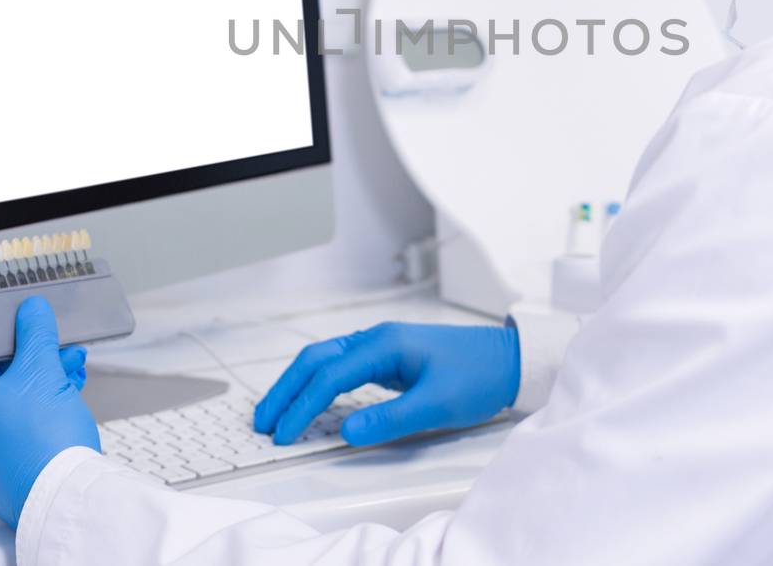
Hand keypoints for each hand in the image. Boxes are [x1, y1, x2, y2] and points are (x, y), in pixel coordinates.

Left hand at [0, 295, 100, 527]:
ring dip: (42, 384)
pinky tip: (65, 401)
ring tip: (72, 373)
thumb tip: (30, 312)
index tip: (29, 323)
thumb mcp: (42, 371)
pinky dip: (39, 413)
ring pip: (9, 405)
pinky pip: (16, 431)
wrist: (62, 498)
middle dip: (35, 359)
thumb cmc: (43, 440)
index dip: (7, 333)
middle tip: (61, 349)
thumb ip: (35, 334)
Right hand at [253, 320, 519, 446]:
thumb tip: (347, 432)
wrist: (509, 358)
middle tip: (263, 422)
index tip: (284, 434)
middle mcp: (376, 339)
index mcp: (385, 344)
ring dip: (297, 384)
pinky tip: (310, 400)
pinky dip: (317, 383)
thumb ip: (391, 418)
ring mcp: (380, 345)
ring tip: (276, 413)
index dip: (302, 406)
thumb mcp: (438, 403)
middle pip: (315, 360)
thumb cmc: (479, 375)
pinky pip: (340, 367)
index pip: (329, 376)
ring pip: (324, 360)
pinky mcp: (387, 357)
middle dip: (286, 390)